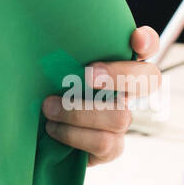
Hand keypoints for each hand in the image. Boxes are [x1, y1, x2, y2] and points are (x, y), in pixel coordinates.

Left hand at [40, 25, 161, 166]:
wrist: (35, 130)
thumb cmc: (44, 89)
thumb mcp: (52, 69)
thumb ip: (62, 56)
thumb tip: (46, 37)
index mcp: (114, 63)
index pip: (147, 45)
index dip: (147, 41)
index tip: (135, 41)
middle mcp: (126, 90)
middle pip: (149, 78)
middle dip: (119, 75)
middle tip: (87, 74)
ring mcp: (121, 119)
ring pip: (120, 116)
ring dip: (79, 111)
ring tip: (49, 107)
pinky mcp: (113, 147)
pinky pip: (104, 142)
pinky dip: (73, 134)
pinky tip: (53, 128)